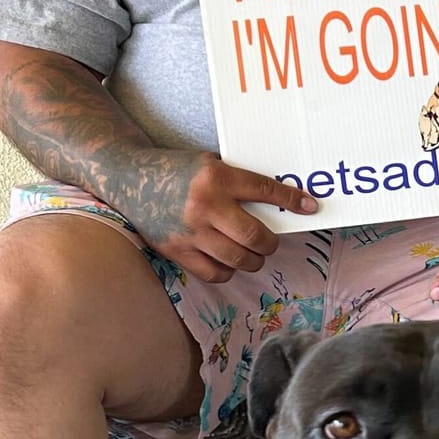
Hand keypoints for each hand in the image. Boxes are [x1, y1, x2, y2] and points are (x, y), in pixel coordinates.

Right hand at [125, 151, 319, 279]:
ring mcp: (190, 233)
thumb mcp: (208, 164)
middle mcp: (204, 206)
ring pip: (238, 260)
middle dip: (270, 243)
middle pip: (254, 236)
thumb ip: (236, 181)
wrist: (128, 178)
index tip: (310, 207)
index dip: (292, 200)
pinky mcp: (177, 251)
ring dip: (252, 260)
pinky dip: (228, 271)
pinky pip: (214, 274)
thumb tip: (277, 201)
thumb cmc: (174, 169)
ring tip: (252, 254)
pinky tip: (228, 262)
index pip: (265, 190)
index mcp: (215, 178)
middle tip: (269, 241)